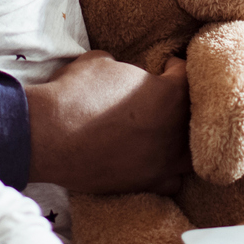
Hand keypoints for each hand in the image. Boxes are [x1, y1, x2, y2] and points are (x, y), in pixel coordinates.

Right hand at [26, 51, 190, 192]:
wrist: (48, 135)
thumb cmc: (74, 93)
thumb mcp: (102, 61)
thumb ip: (126, 66)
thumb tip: (126, 72)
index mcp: (168, 94)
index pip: (186, 75)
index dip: (175, 66)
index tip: (167, 65)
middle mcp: (173, 130)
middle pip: (195, 114)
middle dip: (183, 102)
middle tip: (167, 96)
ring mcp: (163, 160)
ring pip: (193, 153)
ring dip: (184, 140)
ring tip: (167, 131)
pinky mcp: (146, 182)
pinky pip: (172, 181)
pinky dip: (168, 172)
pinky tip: (155, 161)